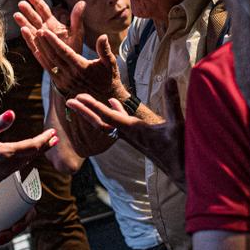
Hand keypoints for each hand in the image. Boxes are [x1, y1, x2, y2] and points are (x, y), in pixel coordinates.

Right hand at [0, 110, 56, 189]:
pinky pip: (18, 168)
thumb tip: (12, 113)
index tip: (53, 132)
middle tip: (55, 139)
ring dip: (36, 153)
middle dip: (44, 146)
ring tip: (44, 146)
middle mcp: (8, 166)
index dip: (44, 139)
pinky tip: (24, 157)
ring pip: (25, 162)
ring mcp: (4, 173)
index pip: (32, 146)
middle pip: (32, 155)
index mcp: (6, 154)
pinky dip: (26, 160)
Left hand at [0, 182, 37, 245]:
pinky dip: (5, 238)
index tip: (14, 228)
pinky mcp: (8, 223)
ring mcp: (15, 218)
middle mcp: (22, 211)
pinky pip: (10, 233)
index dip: (25, 222)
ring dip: (8, 238)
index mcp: (25, 201)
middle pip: (22, 226)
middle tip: (1, 236)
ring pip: (15, 231)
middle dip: (13, 234)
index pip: (31, 214)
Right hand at [15, 0, 78, 51]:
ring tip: (17, 14)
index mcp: (53, 24)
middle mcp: (45, 31)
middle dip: (28, 11)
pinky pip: (33, 43)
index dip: (36, 2)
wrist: (72, 66)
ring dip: (24, 22)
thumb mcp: (77, 32)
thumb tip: (82, 2)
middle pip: (34, 18)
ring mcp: (41, 40)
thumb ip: (77, 18)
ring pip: (30, 29)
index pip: (43, 10)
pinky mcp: (39, 51)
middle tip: (21, 3)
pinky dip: (28, 36)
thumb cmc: (74, 48)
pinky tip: (23, 30)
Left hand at [29, 28, 124, 102]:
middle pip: (53, 56)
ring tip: (34, 36)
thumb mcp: (110, 64)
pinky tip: (37, 51)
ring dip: (40, 49)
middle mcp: (70, 75)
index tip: (45, 31)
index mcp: (81, 67)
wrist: (104, 98)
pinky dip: (42, 60)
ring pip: (49, 63)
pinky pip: (49, 71)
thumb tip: (103, 36)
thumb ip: (105, 50)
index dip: (53, 41)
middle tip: (36, 30)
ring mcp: (64, 81)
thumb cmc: (108, 78)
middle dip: (44, 43)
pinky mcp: (61, 85)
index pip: (64, 52)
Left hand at [67, 77, 186, 183]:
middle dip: (84, 111)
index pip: (108, 117)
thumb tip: (170, 79)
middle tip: (69, 100)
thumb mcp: (177, 124)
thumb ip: (172, 101)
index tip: (78, 98)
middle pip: (100, 122)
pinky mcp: (136, 137)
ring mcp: (131, 137)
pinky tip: (111, 102)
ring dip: (94, 112)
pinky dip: (112, 111)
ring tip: (82, 100)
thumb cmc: (180, 149)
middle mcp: (128, 134)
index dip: (92, 106)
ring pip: (107, 123)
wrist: (181, 170)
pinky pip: (118, 123)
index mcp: (134, 130)